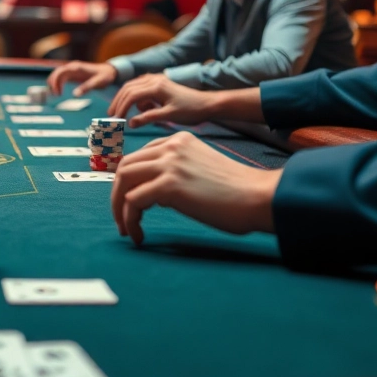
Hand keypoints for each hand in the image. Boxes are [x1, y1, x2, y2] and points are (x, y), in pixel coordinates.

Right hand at [47, 61, 117, 96]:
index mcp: (77, 67)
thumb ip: (86, 88)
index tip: (58, 94)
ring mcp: (71, 70)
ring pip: (57, 74)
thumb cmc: (104, 76)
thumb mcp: (98, 82)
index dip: (56, 82)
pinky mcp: (72, 74)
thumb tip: (74, 95)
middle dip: (53, 84)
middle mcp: (72, 67)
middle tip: (56, 96)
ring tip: (56, 95)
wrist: (109, 71)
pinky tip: (58, 92)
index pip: (61, 72)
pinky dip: (57, 84)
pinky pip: (60, 77)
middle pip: (56, 73)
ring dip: (53, 84)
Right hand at [106, 73, 210, 126]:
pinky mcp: (159, 82)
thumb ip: (149, 118)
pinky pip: (141, 88)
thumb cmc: (190, 110)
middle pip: (128, 88)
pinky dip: (136, 97)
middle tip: (112, 116)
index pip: (131, 95)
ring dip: (126, 99)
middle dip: (119, 102)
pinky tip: (143, 108)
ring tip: (121, 113)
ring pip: (133, 86)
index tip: (116, 120)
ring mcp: (156, 79)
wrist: (206, 103)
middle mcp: (154, 79)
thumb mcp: (170, 116)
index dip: (121, 107)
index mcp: (156, 86)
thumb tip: (130, 123)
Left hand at [110, 132, 279, 244]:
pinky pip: (133, 201)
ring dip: (119, 208)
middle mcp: (171, 146)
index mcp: (179, 141)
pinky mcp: (169, 184)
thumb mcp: (202, 169)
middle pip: (125, 166)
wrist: (259, 196)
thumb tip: (156, 192)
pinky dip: (130, 220)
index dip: (129, 180)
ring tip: (127, 229)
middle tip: (122, 218)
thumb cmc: (239, 191)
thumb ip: (179, 171)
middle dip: (116, 194)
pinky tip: (139, 235)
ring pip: (123, 181)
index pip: (140, 156)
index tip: (128, 201)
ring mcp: (169, 163)